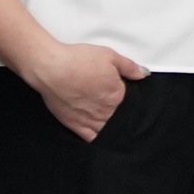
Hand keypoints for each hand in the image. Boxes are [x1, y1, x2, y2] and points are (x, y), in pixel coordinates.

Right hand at [24, 35, 148, 141]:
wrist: (51, 68)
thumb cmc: (77, 61)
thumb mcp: (109, 56)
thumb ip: (129, 67)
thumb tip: (143, 74)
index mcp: (117, 95)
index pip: (130, 102)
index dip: (125, 98)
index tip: (120, 94)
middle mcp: (106, 111)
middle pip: (118, 117)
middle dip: (119, 113)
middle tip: (112, 107)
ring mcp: (90, 120)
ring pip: (107, 130)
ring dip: (110, 127)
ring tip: (108, 121)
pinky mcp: (74, 125)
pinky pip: (91, 138)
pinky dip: (97, 137)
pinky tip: (99, 135)